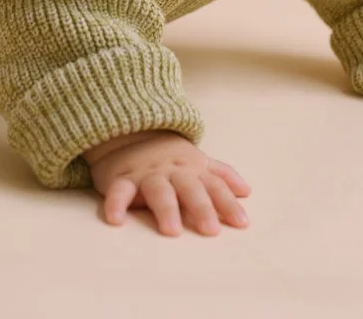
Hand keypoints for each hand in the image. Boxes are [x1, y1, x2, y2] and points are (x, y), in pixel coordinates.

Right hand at [84, 131, 250, 236]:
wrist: (128, 131)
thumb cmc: (168, 156)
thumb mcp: (197, 161)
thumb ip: (221, 175)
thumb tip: (247, 192)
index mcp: (193, 168)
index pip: (215, 186)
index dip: (228, 204)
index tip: (242, 223)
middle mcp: (172, 171)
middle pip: (190, 189)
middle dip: (201, 208)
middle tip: (210, 230)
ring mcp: (147, 174)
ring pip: (158, 191)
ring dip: (166, 209)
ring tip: (172, 231)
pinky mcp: (122, 178)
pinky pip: (119, 191)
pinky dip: (116, 204)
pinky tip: (115, 220)